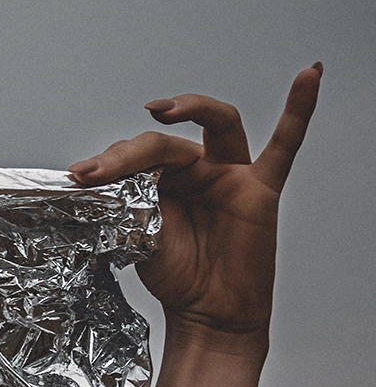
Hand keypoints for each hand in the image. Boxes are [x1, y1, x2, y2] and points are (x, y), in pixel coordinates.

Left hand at [67, 64, 320, 346]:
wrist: (204, 311)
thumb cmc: (175, 273)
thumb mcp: (136, 235)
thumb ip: (125, 204)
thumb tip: (92, 180)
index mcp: (160, 175)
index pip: (135, 153)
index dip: (106, 162)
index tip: (77, 177)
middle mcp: (195, 168)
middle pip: (163, 142)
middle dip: (126, 153)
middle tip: (93, 172)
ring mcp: (229, 174)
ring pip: (215, 125)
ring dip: (191, 106)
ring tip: (161, 108)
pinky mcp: (261, 189)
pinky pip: (286, 145)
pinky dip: (300, 109)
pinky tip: (309, 75)